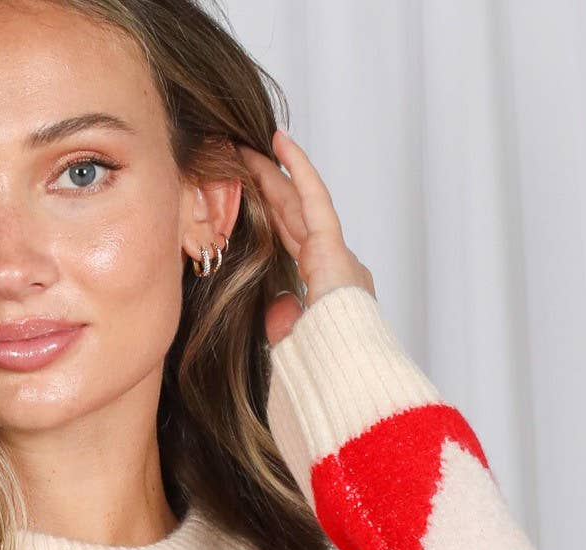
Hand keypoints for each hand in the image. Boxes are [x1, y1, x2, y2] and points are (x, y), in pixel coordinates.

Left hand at [238, 128, 375, 347]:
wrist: (344, 370)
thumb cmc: (322, 368)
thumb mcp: (294, 343)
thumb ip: (285, 322)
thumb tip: (280, 303)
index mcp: (326, 286)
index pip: (291, 242)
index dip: (271, 217)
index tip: (250, 197)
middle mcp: (334, 263)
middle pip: (292, 216)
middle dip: (267, 188)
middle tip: (242, 160)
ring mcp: (335, 251)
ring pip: (298, 202)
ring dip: (274, 173)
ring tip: (251, 147)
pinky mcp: (332, 244)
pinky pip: (313, 196)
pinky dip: (297, 168)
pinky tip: (280, 143)